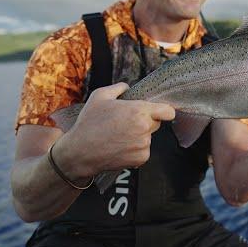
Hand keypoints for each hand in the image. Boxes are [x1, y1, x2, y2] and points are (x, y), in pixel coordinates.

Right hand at [54, 82, 174, 178]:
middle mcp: (144, 128)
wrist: (79, 152)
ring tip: (119, 136)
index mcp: (138, 111)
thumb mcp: (99, 96)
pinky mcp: (141, 159)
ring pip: (148, 137)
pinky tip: (119, 147)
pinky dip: (135, 150)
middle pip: (157, 123)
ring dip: (139, 137)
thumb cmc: (88, 123)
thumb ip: (118, 88)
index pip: (168, 111)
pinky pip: (143, 151)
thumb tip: (127, 87)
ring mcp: (143, 145)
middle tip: (126, 123)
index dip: (164, 110)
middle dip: (146, 122)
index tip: (159, 112)